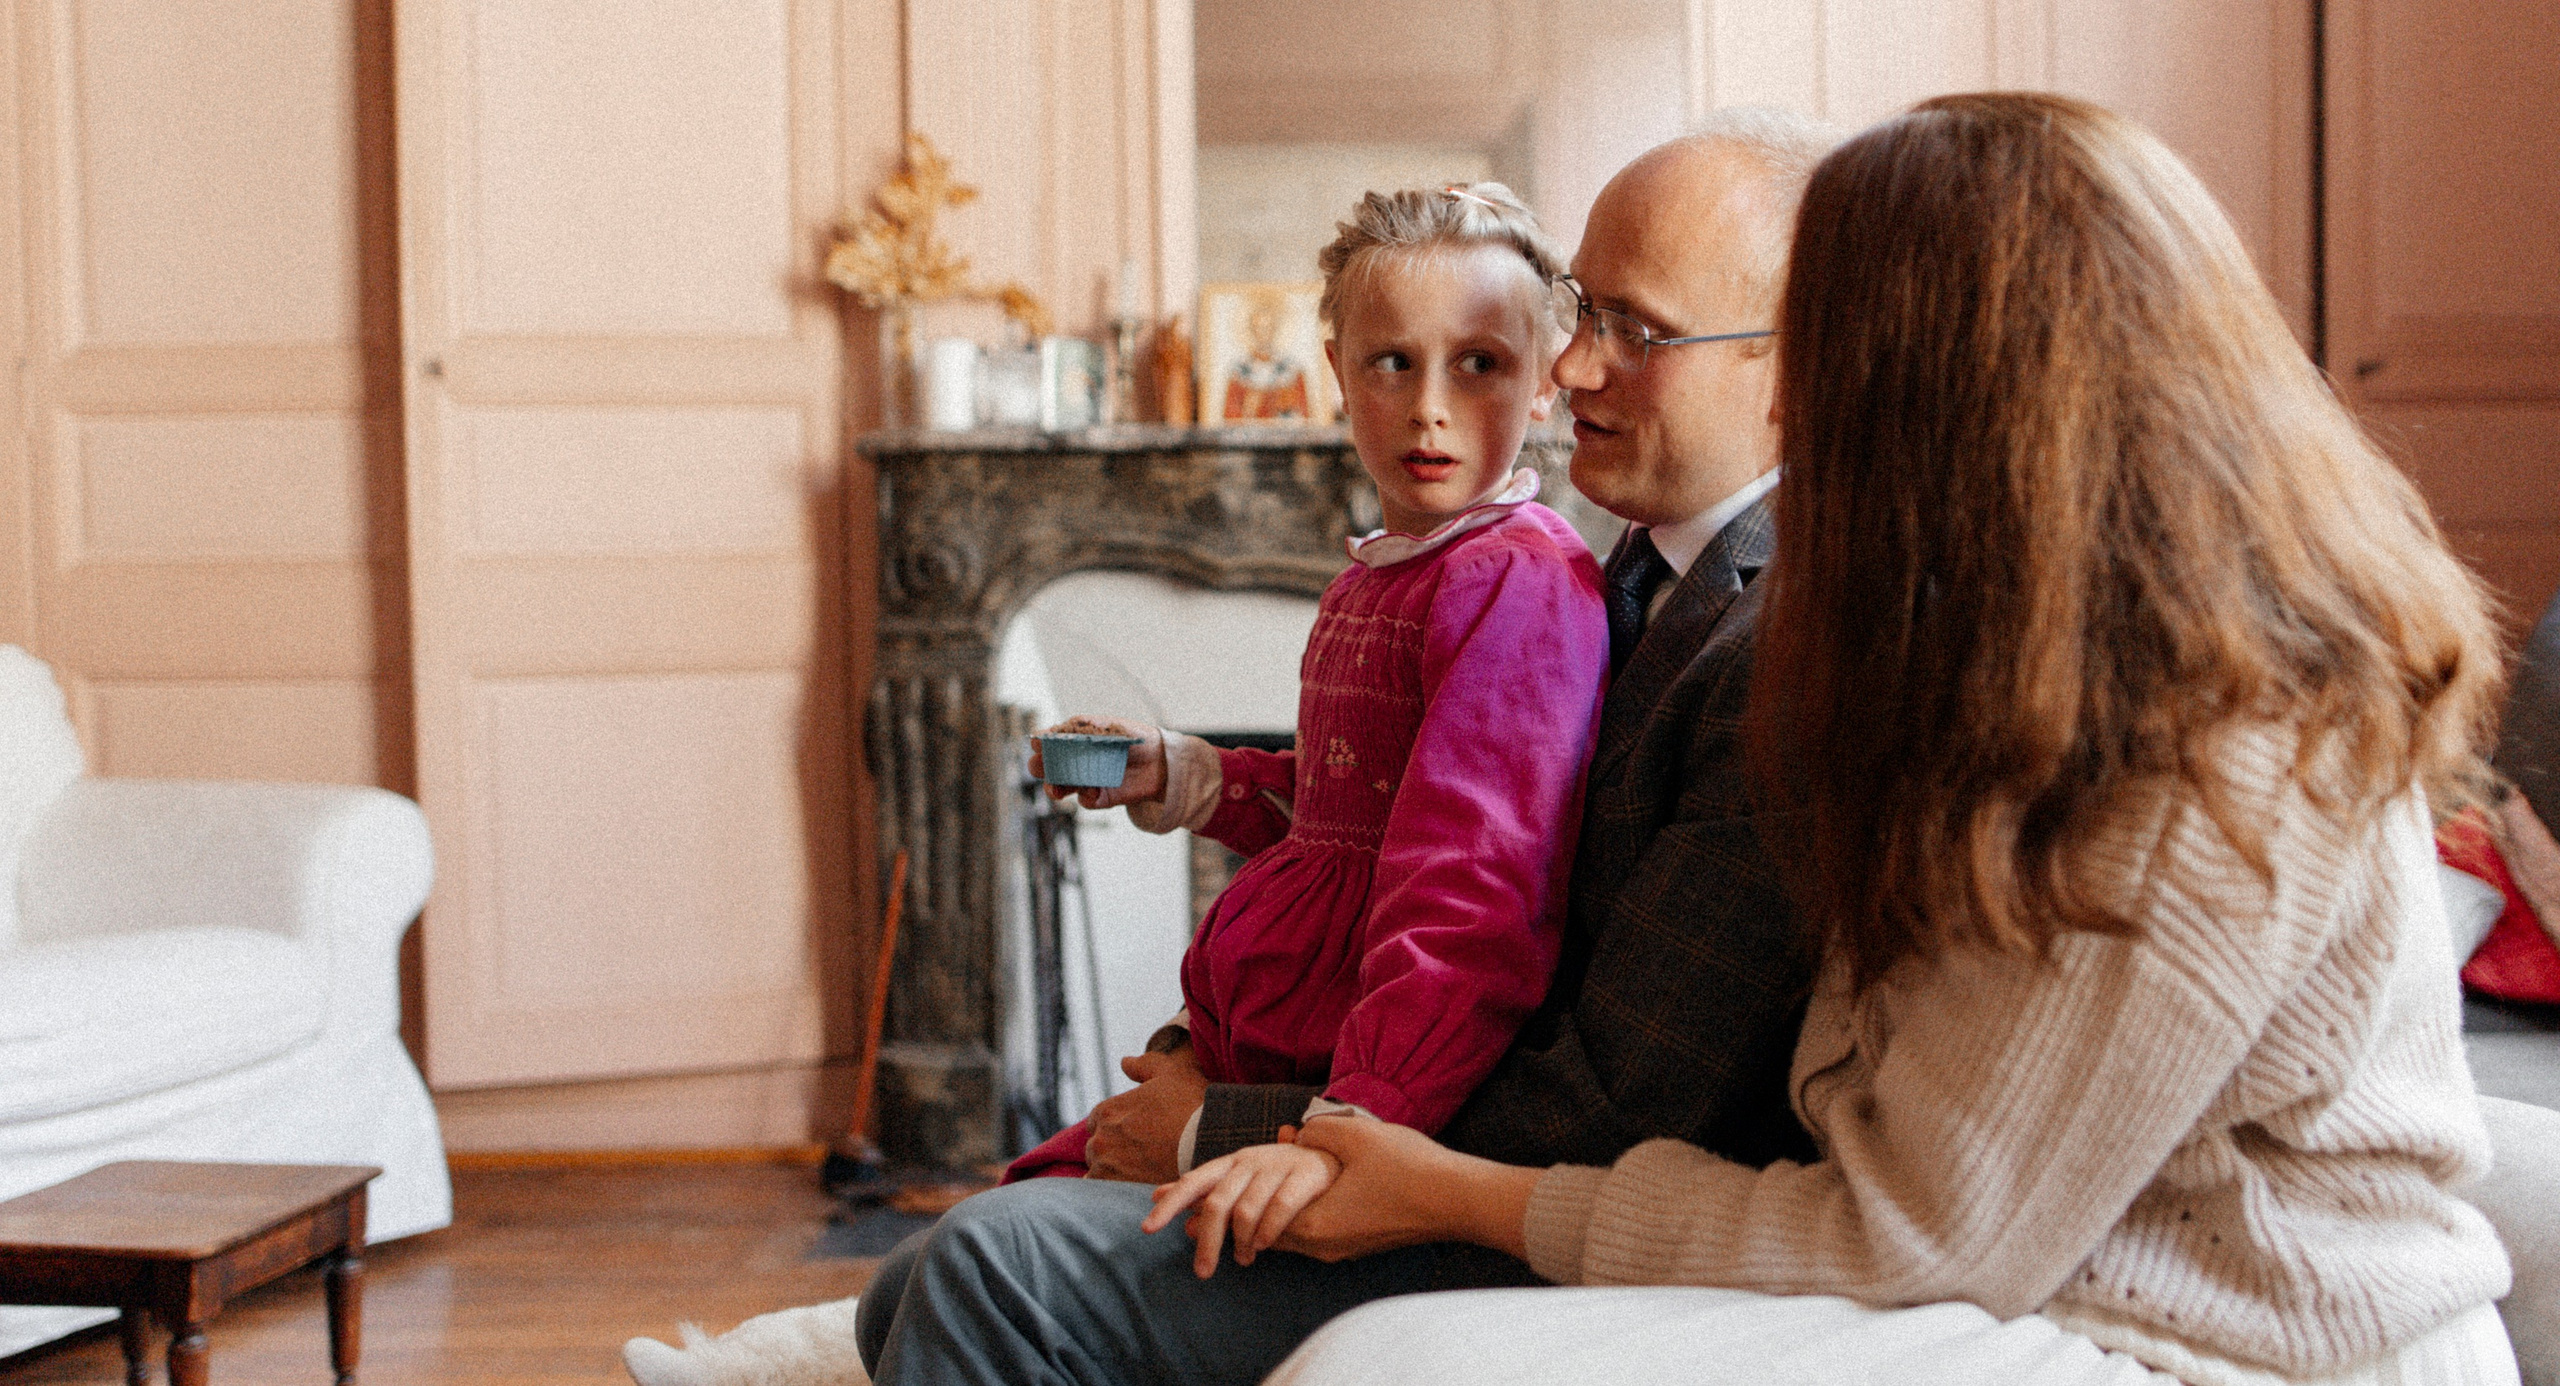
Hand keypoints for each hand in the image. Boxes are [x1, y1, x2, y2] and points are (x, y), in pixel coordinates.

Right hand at [1029, 716, 1168, 811]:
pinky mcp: (1100, 797)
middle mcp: (1075, 762)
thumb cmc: (1133, 737)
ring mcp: (1086, 781)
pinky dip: (1086, 797)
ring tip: (1057, 790)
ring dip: (1054, 789)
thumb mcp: (1109, 726)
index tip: (1038, 743)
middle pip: (1046, 767)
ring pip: (1060, 788)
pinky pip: (1085, 801)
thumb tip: (1054, 730)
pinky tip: (1094, 791)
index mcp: (1074, 741)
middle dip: (1038, 768)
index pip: (1048, 742)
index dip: (1040, 743)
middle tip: (1040, 767)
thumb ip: (1083, 727)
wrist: (1162, 760)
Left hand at [1082, 1046, 1205, 1183]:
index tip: (1137, 1132)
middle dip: (1114, 1148)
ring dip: (1113, 1171)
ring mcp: (1106, 1165)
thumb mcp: (1171, 1074)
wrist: (1210, 1143)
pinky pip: (1103, 1192)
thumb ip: (1144, 1066)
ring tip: (1141, 1172)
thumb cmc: (1192, 1106)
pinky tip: (1134, 1186)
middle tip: (1142, 1152)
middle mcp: (1101, 1138)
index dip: (1118, 1124)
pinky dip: (1114, 1189)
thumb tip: (1125, 1062)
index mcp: (1109, 1110)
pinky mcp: (1116, 1189)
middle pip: (1097, 1146)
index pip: (1098, 1120)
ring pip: (1099, 1170)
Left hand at [1142, 1131, 1341, 1277]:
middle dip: (1207, 1242)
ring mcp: (1277, 1166)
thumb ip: (1211, 1198)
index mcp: (1231, 1163)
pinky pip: (1280, 1209)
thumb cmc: (1280, 1175)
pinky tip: (1264, 1247)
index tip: (1147, 1228)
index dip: (1169, 1204)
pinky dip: (1268, 1231)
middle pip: (1217, 1203)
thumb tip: (1177, 1216)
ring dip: (1241, 1243)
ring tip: (1243, 1260)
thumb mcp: (1242, 1184)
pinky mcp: (1304, 1175)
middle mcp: (1249, 1161)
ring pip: (1246, 1210)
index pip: (1193, 1182)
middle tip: (1202, 1272)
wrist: (1333, 1154)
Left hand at [1267, 1117, 1540, 1262]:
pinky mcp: (1363, 1243)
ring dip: (1288, 1201)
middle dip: (1264, 1197)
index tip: (1247, 1167)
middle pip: (1273, 1226)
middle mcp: (1324, 1247)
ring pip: (1298, 1228)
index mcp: (1314, 1226)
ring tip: (1289, 1168)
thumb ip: (1316, 1131)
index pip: (1256, 1217)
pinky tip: (1324, 1179)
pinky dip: (1311, 1207)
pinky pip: (1320, 1229)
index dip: (1250, 1188)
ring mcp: (1345, 1249)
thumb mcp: (1355, 1135)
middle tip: (1259, 1168)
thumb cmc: (1408, 1168)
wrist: (1459, 1199)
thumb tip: (1300, 1136)